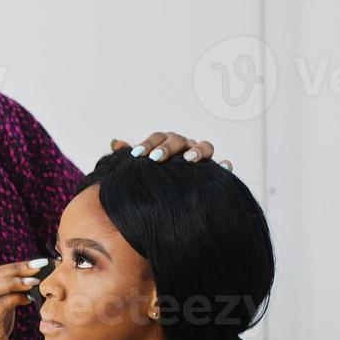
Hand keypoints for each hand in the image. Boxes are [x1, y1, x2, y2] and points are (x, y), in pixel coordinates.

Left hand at [111, 132, 232, 171]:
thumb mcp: (139, 170)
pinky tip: (223, 167)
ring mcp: (202, 158)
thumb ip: (128, 156)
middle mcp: (185, 147)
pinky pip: (224, 165)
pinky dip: (225, 164)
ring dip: (197, 150)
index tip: (136, 155)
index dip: (148, 144)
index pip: (158, 137)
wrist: (169, 201)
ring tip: (189, 160)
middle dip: (167, 147)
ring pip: (204, 146)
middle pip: (178, 139)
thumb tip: (115, 141)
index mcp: (166, 144)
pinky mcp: (215, 171)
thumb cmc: (153, 181)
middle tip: (156, 158)